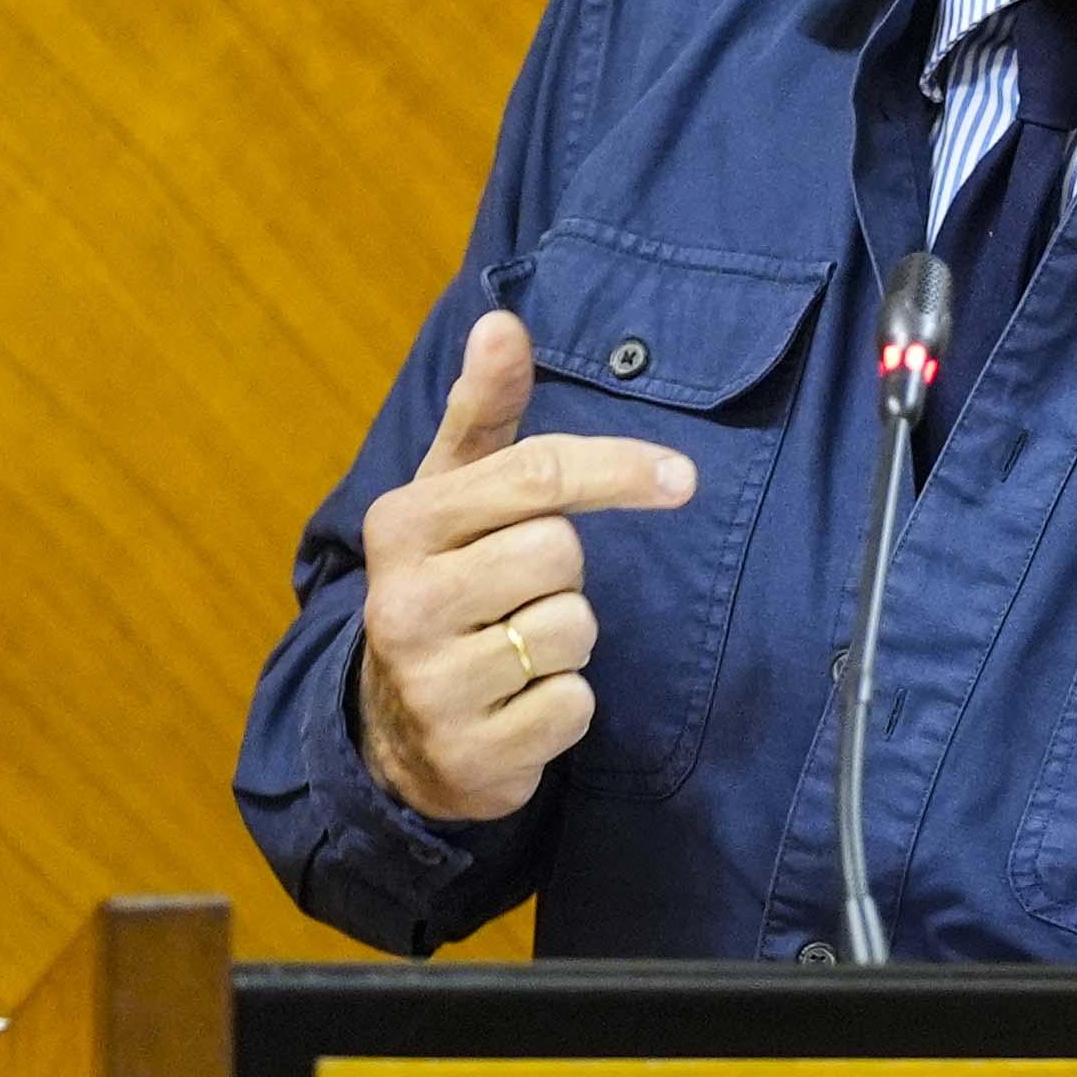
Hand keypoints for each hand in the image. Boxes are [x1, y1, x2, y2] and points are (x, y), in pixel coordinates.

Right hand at [353, 311, 696, 823]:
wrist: (395, 729)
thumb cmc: (446, 582)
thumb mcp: (452, 493)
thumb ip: (483, 409)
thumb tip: (500, 321)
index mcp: (401, 524)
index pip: (536, 475)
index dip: (620, 470)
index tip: (682, 479)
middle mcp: (402, 601)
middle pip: (562, 553)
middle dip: (565, 571)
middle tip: (523, 590)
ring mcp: (430, 684)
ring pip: (573, 631)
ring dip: (569, 641)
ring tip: (518, 647)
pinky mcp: (468, 755)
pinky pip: (574, 708)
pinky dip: (565, 706)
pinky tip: (520, 703)